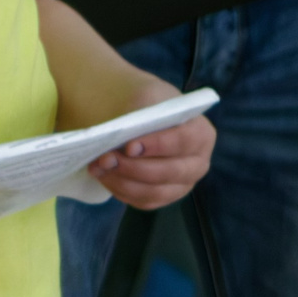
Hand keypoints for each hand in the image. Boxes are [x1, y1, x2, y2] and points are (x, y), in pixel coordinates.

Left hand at [84, 82, 213, 209]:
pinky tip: (103, 176)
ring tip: (97, 167)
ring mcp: (182, 183)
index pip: (184, 141)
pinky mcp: (163, 196)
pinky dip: (121, 190)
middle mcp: (197, 162)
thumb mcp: (143, 96)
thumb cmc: (143, 104)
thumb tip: (123, 132)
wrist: (134, 115)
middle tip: (105, 158)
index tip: (129, 146)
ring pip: (154, 191)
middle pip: (169, 172)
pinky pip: (143, 201)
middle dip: (134, 168)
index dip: (157, 145)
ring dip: (122, 181)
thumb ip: (138, 111)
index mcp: (200, 134)